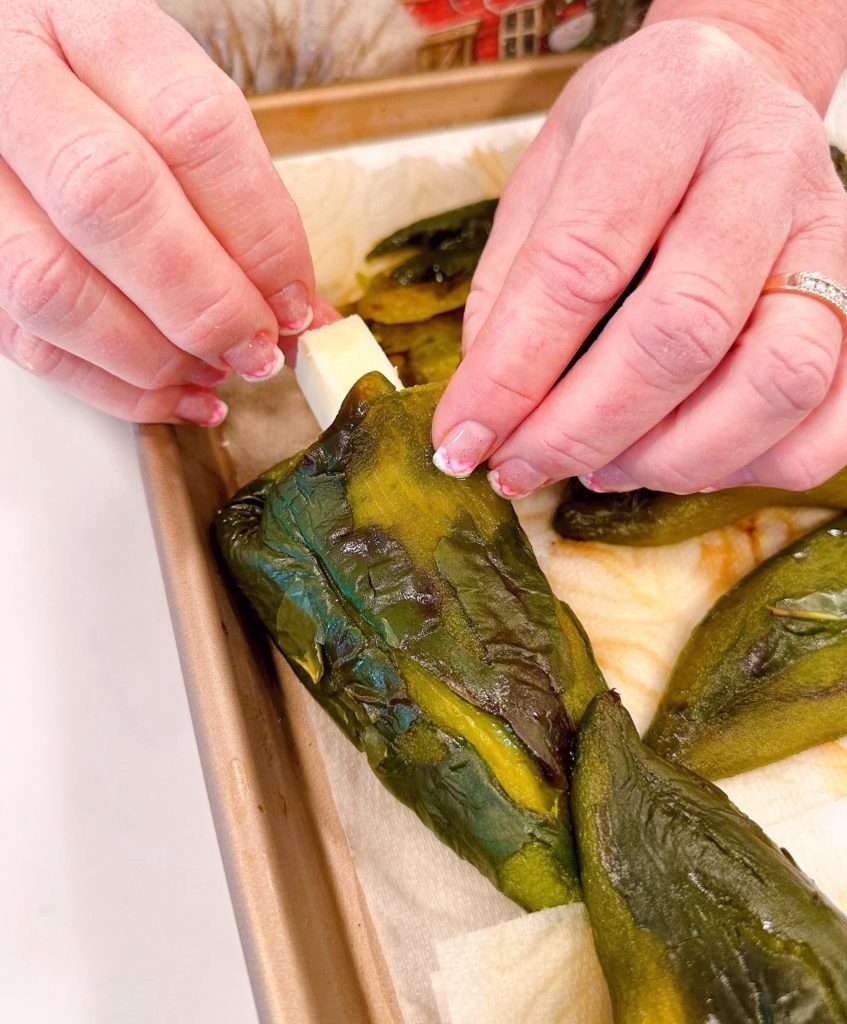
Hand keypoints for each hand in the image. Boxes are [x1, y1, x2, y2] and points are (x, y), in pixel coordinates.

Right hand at [0, 0, 315, 425]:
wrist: (3, 87)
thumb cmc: (103, 101)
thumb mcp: (168, 106)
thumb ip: (234, 196)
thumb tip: (301, 312)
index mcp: (90, 26)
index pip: (193, 127)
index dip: (259, 233)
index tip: (295, 301)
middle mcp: (13, 87)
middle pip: (112, 201)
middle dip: (205, 302)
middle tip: (258, 349)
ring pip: (51, 285)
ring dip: (155, 355)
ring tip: (217, 372)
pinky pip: (25, 341)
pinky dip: (114, 386)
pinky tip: (174, 392)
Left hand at [431, 20, 846, 494]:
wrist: (739, 85)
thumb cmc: (630, 133)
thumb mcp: (545, 171)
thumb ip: (511, 283)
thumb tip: (489, 410)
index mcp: (664, 111)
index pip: (578, 265)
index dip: (510, 374)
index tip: (461, 439)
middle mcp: (763, 165)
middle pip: (681, 333)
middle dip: (582, 430)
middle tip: (520, 468)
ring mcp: (830, 234)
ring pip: (777, 381)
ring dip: (671, 457)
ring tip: (600, 469)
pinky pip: (835, 414)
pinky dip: (755, 464)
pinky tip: (684, 460)